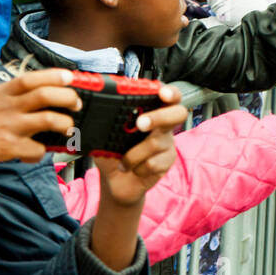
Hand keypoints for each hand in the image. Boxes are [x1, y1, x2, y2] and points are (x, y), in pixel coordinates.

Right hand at [0, 68, 83, 173]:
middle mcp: (6, 106)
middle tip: (76, 105)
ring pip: (48, 119)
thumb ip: (9, 97)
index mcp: (0, 93)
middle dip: (68, 98)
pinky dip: (41, 152)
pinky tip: (34, 153)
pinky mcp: (6, 147)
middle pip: (46, 95)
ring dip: (64, 124)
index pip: (32, 78)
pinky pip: (36, 149)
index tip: (71, 78)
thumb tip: (36, 96)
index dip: (55, 76)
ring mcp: (7, 126)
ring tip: (66, 128)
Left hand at [92, 85, 188, 208]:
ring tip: (122, 162)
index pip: (168, 96)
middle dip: (159, 117)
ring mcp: (168, 143)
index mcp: (151, 111)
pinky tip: (132, 169)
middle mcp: (164, 125)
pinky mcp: (168, 161)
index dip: (170, 93)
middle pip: (178, 114)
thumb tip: (97, 112)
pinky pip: (153, 163)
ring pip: (156, 143)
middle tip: (140, 124)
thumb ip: (106, 122)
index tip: (162, 93)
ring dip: (133, 155)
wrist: (114, 181)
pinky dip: (137, 168)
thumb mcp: (104, 135)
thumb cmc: (111, 153)